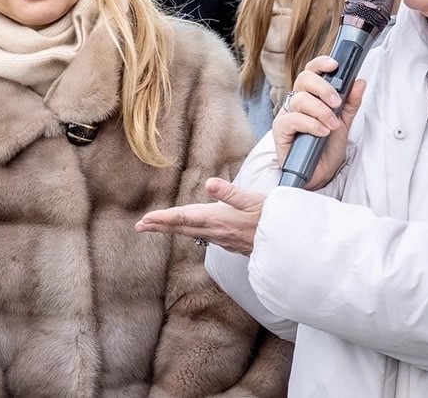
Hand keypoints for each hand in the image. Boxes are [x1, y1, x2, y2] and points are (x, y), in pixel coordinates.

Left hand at [135, 178, 264, 255]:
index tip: (145, 220)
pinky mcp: (229, 242)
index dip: (163, 219)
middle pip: (182, 228)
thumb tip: (210, 183)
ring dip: (171, 230)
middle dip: (160, 226)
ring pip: (191, 234)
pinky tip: (189, 231)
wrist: (287, 245)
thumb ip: (231, 192)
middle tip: (140, 226)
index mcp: (218, 219)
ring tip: (156, 227)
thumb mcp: (254, 200)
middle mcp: (216, 231)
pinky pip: (203, 237)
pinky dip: (189, 233)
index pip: (184, 218)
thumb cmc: (272, 219)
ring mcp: (222, 239)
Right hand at [273, 55, 365, 190]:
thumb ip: (351, 102)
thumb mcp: (344, 123)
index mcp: (311, 96)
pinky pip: (292, 119)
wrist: (320, 174)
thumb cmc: (327, 148)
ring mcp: (287, 115)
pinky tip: (322, 132)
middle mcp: (296, 102)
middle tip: (337, 102)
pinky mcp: (280, 131)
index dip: (321, 64)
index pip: (312, 72)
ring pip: (300, 99)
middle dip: (323, 88)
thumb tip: (360, 82)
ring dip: (321, 111)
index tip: (335, 65)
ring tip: (332, 125)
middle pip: (303, 79)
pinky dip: (311, 124)